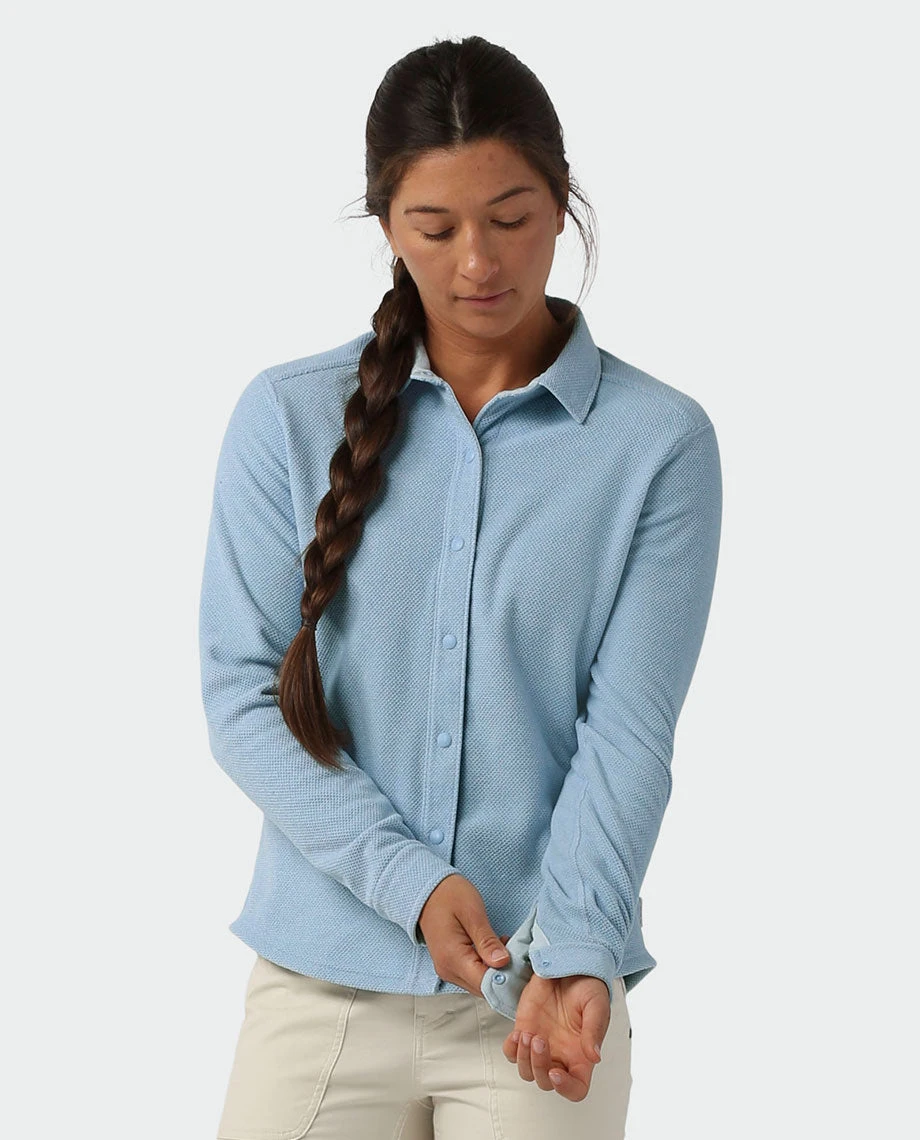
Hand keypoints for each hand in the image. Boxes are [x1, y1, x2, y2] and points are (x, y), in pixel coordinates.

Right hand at [417, 874, 510, 996]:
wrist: (428, 891)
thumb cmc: (449, 896)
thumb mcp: (472, 913)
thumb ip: (487, 940)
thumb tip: (503, 963)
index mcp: (453, 958)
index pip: (485, 984)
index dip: (506, 978)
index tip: (521, 964)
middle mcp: (448, 970)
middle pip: (483, 988)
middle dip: (504, 975)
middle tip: (517, 953)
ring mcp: (448, 970)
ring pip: (479, 984)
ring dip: (496, 971)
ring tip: (506, 946)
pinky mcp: (451, 966)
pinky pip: (473, 975)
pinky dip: (487, 967)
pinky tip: (495, 950)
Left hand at [501, 972, 610, 1101]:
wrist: (567, 963)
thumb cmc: (587, 985)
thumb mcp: (596, 1004)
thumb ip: (594, 1030)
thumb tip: (595, 1057)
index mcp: (581, 1055)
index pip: (576, 1089)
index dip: (565, 1089)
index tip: (556, 1073)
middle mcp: (561, 1054)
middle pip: (546, 1082)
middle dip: (539, 1066)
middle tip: (540, 1040)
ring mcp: (542, 1044)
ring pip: (527, 1071)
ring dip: (524, 1058)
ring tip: (528, 1034)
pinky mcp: (525, 1030)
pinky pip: (512, 1052)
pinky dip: (511, 1048)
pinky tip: (519, 1032)